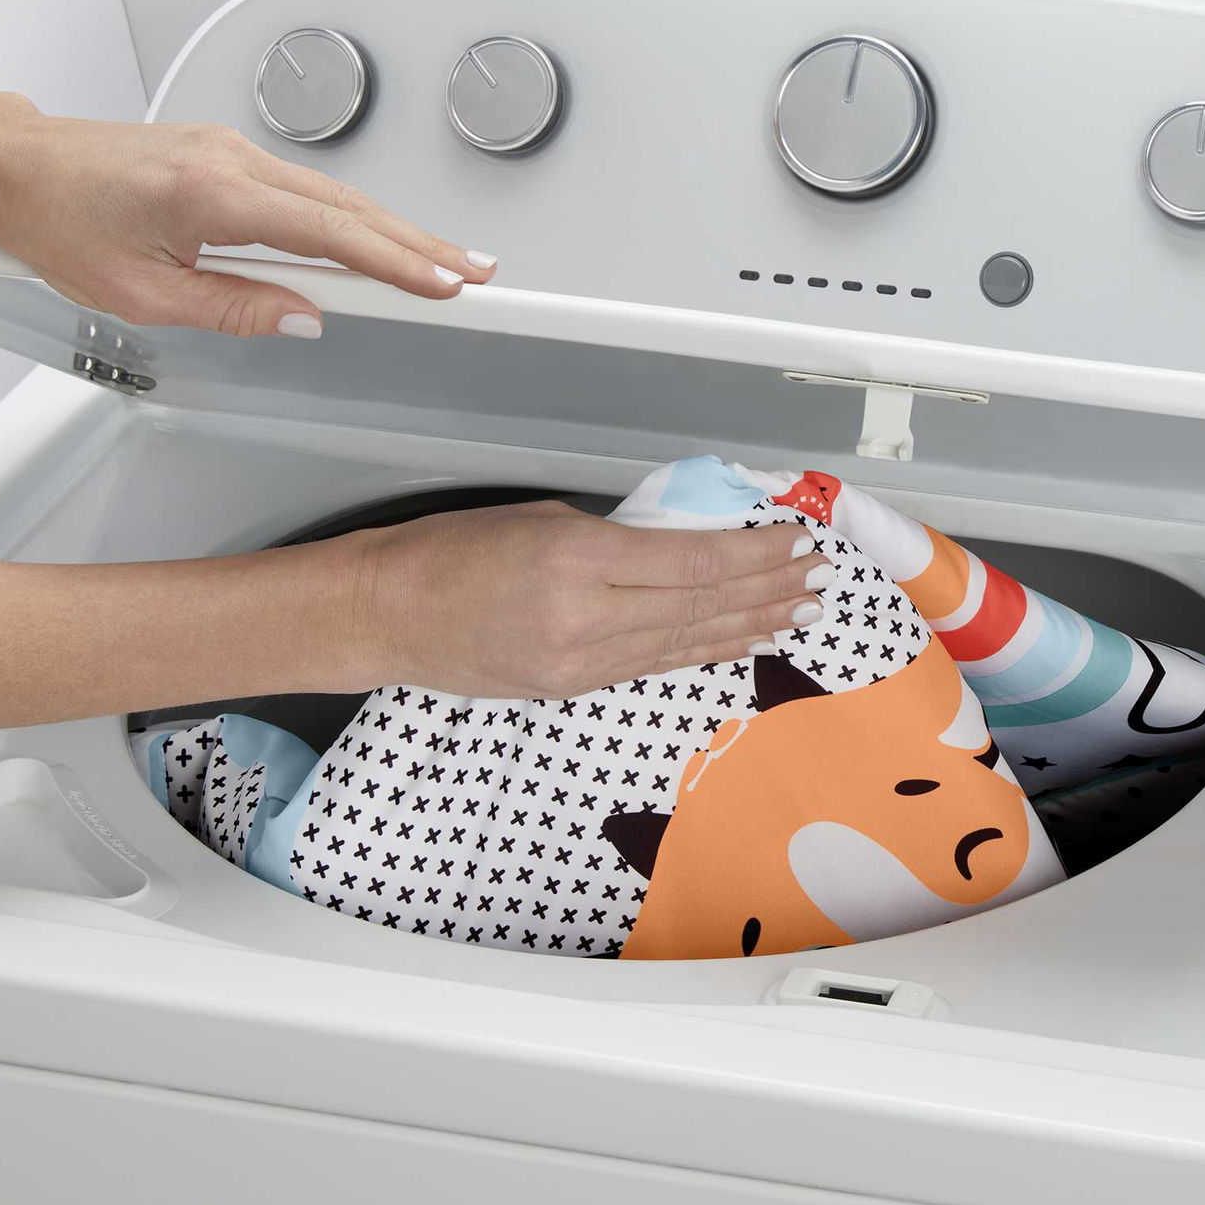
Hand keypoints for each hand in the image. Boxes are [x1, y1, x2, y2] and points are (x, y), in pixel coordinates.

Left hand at [0, 91, 495, 337]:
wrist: (11, 166)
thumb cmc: (59, 221)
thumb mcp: (141, 295)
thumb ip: (233, 309)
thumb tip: (302, 320)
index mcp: (213, 195)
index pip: (332, 235)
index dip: (399, 263)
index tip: (447, 284)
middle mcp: (233, 160)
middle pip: (353, 209)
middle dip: (422, 245)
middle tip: (478, 274)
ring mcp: (236, 150)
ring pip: (338, 197)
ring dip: (395, 232)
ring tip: (445, 263)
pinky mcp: (230, 154)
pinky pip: (310, 190)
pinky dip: (355, 218)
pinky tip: (381, 239)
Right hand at [351, 502, 834, 696]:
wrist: (387, 616)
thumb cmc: (452, 550)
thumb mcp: (543, 518)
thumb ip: (618, 535)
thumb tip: (681, 542)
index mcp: (577, 559)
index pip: (693, 561)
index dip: (754, 553)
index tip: (794, 538)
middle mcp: (586, 618)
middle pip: (703, 605)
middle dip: (768, 590)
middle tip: (817, 577)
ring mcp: (582, 663)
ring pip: (687, 642)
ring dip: (750, 625)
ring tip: (799, 612)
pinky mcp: (573, 687)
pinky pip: (656, 663)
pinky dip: (706, 650)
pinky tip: (742, 641)